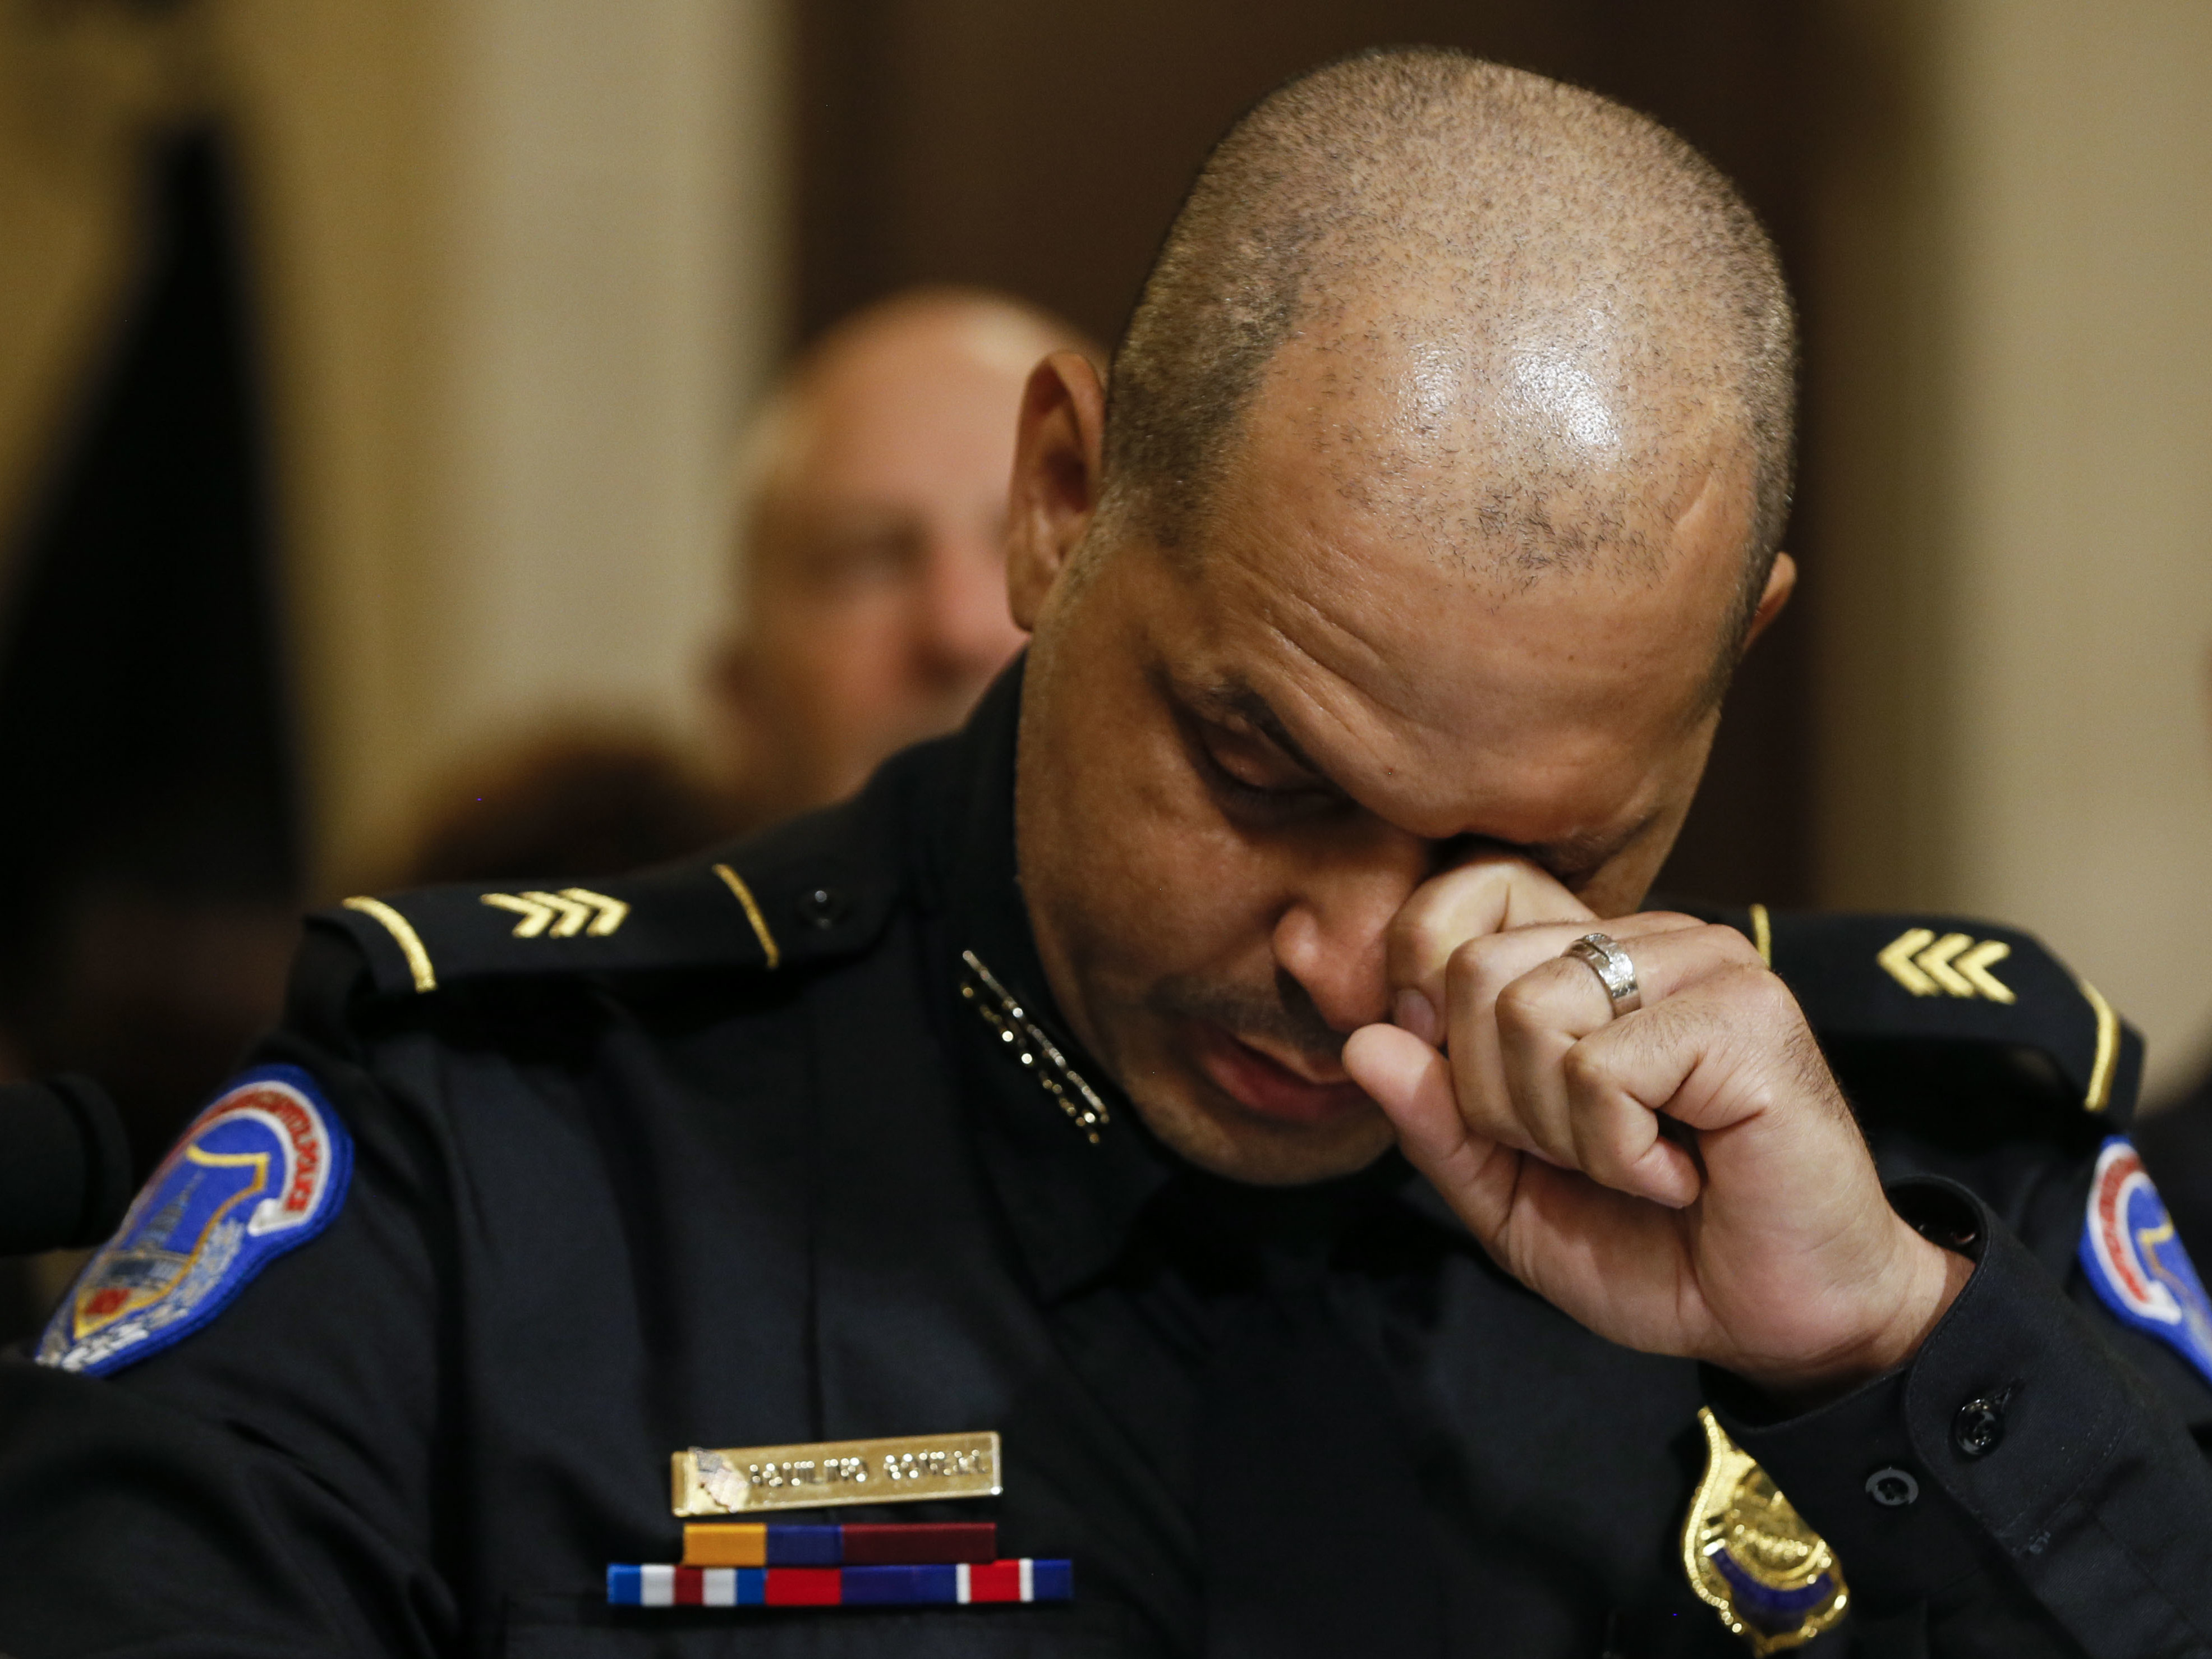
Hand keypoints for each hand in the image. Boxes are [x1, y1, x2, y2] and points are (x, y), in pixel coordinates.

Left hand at [1341, 856, 1970, 1404]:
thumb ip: (1436, 1120)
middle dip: (1499, 1101)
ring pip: (1530, 1015)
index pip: (1467, 893)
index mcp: (1589, 958)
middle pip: (1475, 971)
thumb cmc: (1656, 1248)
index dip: (1434, 1003)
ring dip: (1564, 1133)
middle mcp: (1648, 938)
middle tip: (1586, 1154)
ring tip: (1640, 1161)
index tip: (1488, 1101)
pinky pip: (1598, 1070)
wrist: (1783, 1318)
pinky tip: (1680, 1174)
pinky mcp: (1745, 1012)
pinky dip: (1620, 1154)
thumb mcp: (1509, 1196)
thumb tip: (1364, 1040)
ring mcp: (1705, 963)